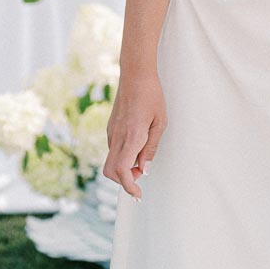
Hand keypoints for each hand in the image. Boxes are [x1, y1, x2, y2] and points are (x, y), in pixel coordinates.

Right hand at [103, 69, 166, 199]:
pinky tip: (136, 144)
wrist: (135, 74)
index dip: (129, 186)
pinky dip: (122, 156)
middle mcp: (117, 137)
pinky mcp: (110, 127)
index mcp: (131, 137)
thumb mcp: (159, 122)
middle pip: (110, 172)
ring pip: (110, 161)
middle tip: (142, 173)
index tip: (138, 194)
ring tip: (142, 155)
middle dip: (124, 180)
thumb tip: (144, 170)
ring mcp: (111, 132)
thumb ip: (151, 148)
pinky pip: (112, 149)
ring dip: (124, 167)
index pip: (122, 171)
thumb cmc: (152, 96)